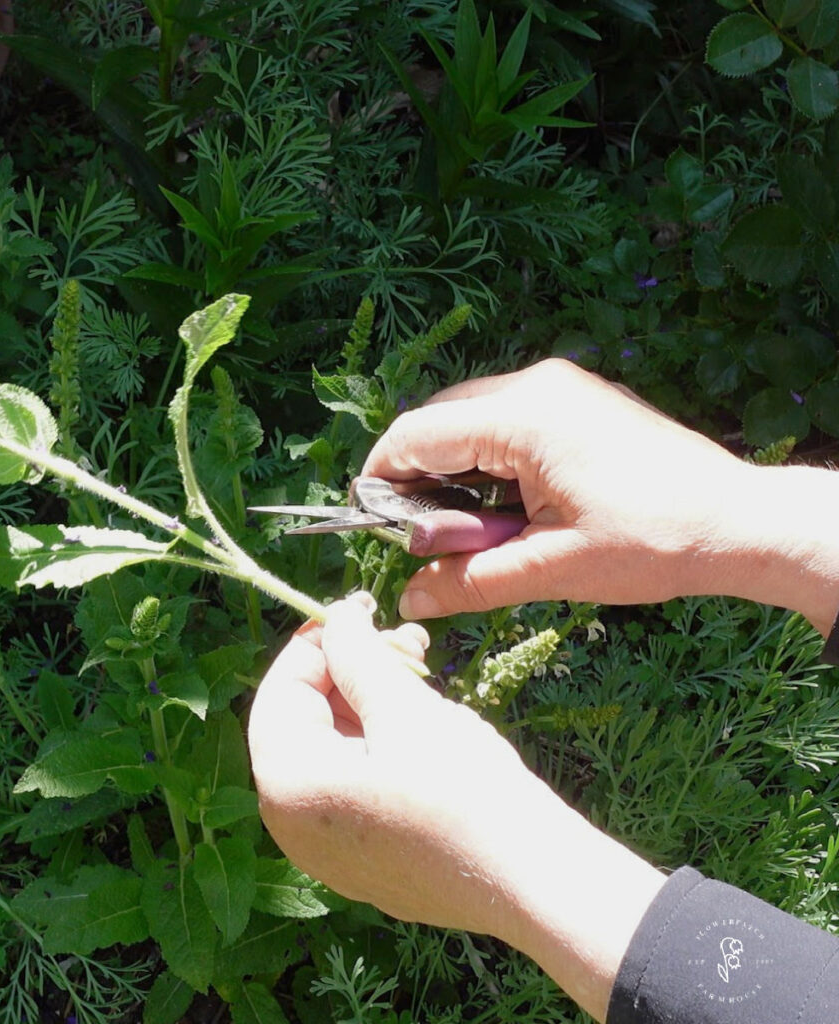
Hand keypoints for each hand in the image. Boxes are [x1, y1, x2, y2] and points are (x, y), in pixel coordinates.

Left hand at [248, 594, 665, 1020]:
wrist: (530, 881)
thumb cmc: (460, 787)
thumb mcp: (402, 705)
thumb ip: (357, 654)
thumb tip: (337, 615)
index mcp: (286, 784)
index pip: (282, 688)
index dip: (322, 640)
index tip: (362, 606)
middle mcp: (291, 824)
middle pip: (306, 720)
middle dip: (352, 670)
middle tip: (404, 639)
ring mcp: (327, 851)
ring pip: (335, 750)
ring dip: (372, 701)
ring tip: (422, 669)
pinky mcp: (366, 862)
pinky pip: (356, 785)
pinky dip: (381, 744)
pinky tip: (424, 718)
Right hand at [363, 359, 838, 631]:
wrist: (740, 521)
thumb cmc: (653, 543)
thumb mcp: (550, 570)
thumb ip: (469, 581)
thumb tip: (409, 600)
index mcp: (523, 418)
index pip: (416, 435)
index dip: (382, 478)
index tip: (370, 522)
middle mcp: (536, 384)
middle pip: (439, 421)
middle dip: (419, 477)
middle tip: (428, 538)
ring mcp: (561, 385)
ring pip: (471, 417)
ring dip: (455, 468)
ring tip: (475, 527)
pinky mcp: (578, 397)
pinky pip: (506, 417)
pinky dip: (489, 456)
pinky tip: (508, 503)